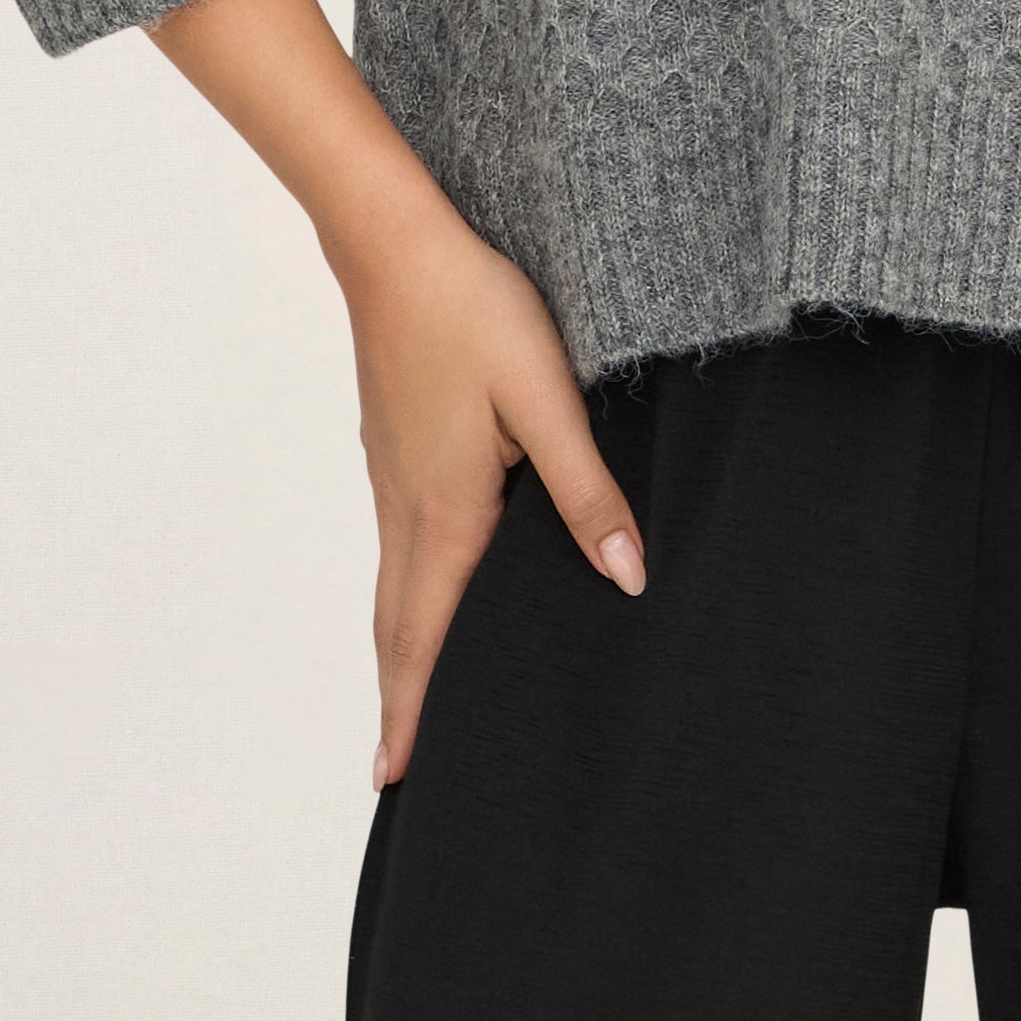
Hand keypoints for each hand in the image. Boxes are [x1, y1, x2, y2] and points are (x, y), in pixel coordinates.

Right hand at [137, 0, 649, 789]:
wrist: (396, 241)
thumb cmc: (472, 311)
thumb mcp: (545, 400)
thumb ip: (587, 491)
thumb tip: (627, 580)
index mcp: (444, 512)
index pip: (423, 637)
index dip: (412, 710)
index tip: (394, 779)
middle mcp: (407, 506)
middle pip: (396, 626)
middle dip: (398, 699)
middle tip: (394, 768)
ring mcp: (393, 474)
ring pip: (394, 584)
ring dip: (400, 648)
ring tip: (413, 696)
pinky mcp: (396, 444)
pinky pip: (399, 543)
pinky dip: (405, 593)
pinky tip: (431, 585)